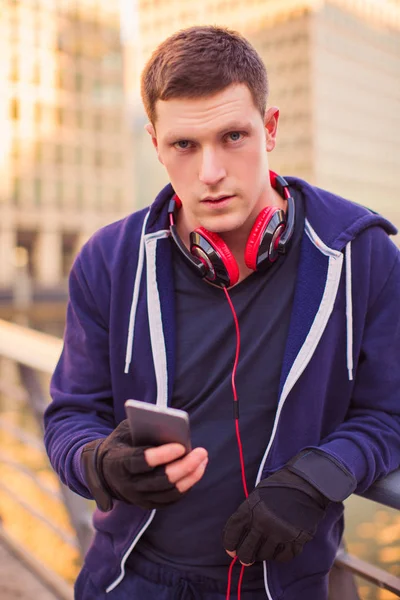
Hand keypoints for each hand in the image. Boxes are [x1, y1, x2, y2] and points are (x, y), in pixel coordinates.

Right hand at [81, 419, 207, 510]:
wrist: (105, 470)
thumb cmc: (122, 443)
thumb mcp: (127, 430)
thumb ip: (144, 428)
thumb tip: (171, 428)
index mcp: (118, 463)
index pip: (141, 461)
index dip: (162, 455)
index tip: (181, 446)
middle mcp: (127, 486)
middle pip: (161, 480)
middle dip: (184, 466)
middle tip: (201, 452)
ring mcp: (138, 498)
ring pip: (169, 491)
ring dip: (190, 476)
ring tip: (202, 460)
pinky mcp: (148, 504)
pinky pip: (171, 498)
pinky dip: (187, 485)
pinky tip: (197, 470)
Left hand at [223, 466, 329, 565]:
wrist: (306, 484)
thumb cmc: (279, 487)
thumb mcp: (257, 495)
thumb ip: (248, 514)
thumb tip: (240, 536)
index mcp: (250, 509)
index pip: (232, 533)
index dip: (229, 544)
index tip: (231, 551)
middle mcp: (262, 523)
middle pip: (247, 550)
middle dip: (245, 556)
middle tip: (246, 559)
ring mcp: (279, 533)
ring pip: (264, 555)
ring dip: (263, 554)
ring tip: (264, 549)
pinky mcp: (295, 540)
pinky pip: (283, 557)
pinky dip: (279, 555)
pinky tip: (279, 549)